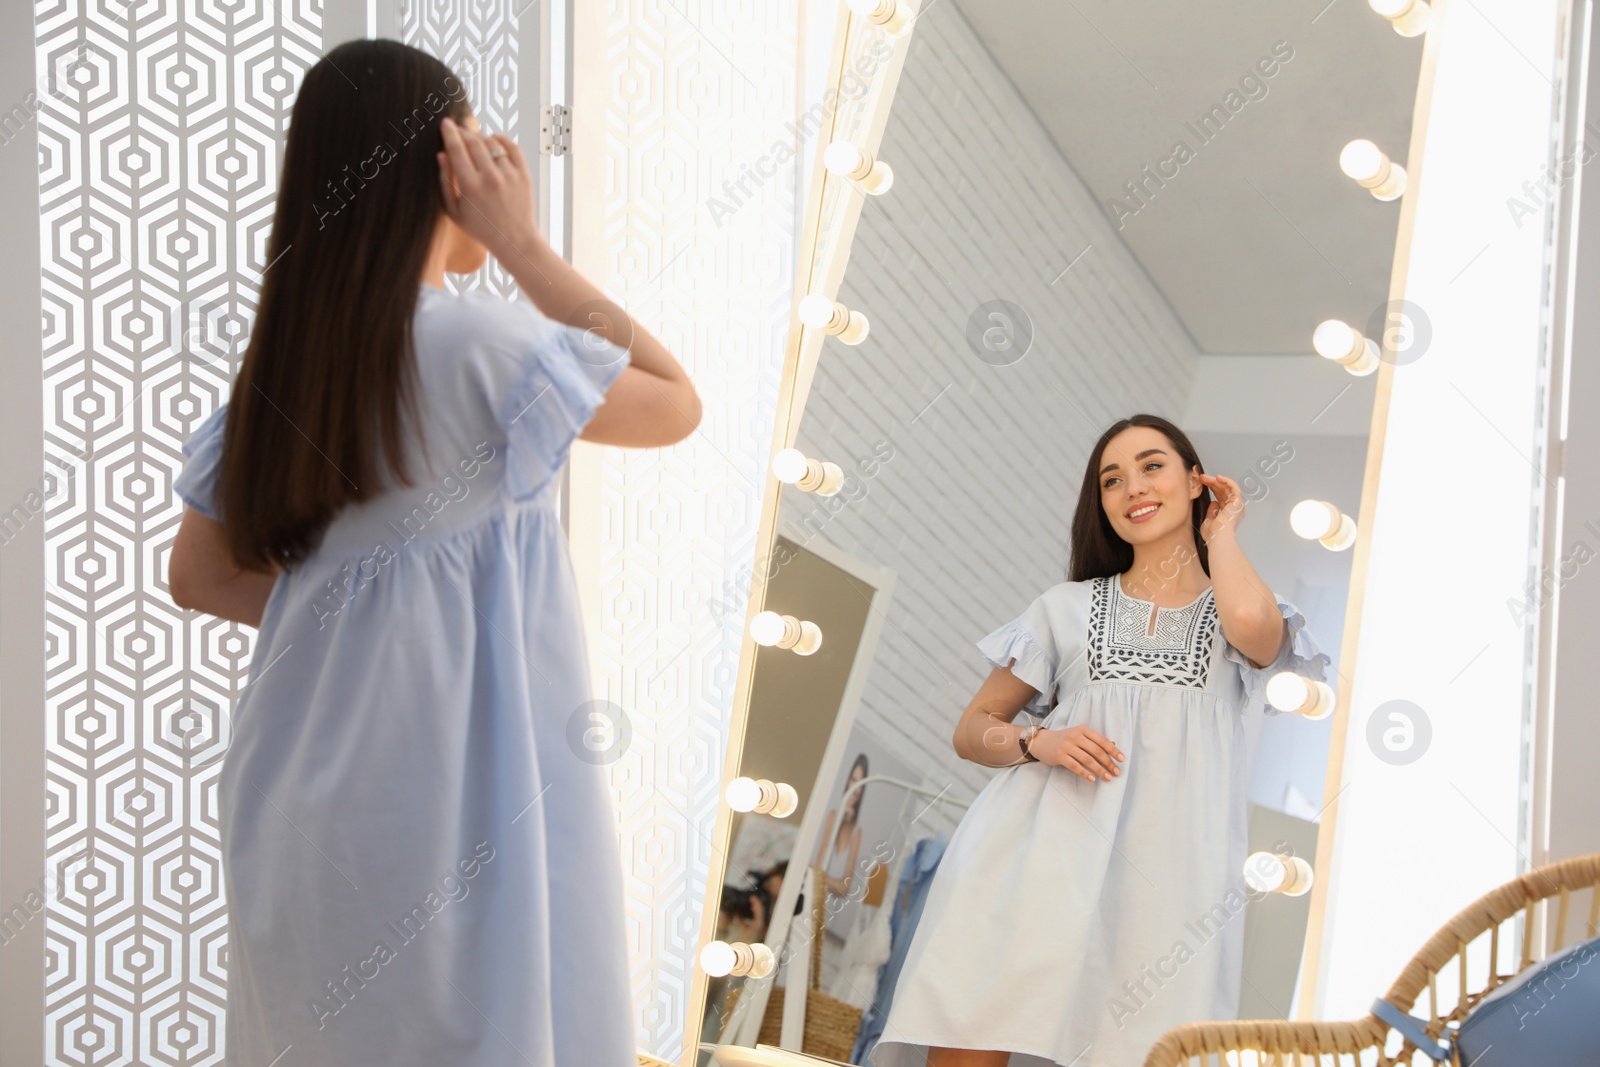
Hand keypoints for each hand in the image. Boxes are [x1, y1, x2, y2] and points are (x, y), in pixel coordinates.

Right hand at [436, 116, 540, 262]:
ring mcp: (509, 175)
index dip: (449, 132)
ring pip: (493, 142)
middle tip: (458, 129)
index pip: (457, 149)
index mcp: (470, 186)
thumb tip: (441, 154)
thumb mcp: (454, 211)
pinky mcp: (523, 175)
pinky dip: (502, 139)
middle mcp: (490, 178)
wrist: (514, 240)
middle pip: (474, 141)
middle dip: (464, 131)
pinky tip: (494, 139)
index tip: (445, 122)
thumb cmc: (481, 228)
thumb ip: (445, 182)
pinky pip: (513, 147)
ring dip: (481, 136)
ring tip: (474, 138)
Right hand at [1032, 725, 1123, 782]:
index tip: (1121, 759)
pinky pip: (1074, 766)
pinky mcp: (1059, 756)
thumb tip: (1113, 745)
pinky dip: (1084, 773)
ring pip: (1087, 759)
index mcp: (1082, 730)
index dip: (1113, 750)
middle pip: (1096, 750)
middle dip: (1108, 762)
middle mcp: (1075, 736)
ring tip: (1107, 777)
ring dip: (1099, 770)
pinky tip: (1092, 779)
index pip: (1101, 740)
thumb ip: (1094, 740)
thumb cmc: (1063, 739)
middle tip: (1116, 772)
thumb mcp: (1079, 735)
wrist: (1041, 742)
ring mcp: (1067, 746)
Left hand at [1197, 472, 1245, 543]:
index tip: (1201, 483)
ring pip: (1228, 487)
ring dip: (1216, 481)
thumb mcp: (1208, 521)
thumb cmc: (1213, 534)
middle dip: (1212, 483)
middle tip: (1201, 478)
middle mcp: (1234, 509)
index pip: (1221, 496)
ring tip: (1205, 477)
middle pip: (1224, 491)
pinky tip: (1218, 478)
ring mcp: (1237, 505)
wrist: (1218, 538)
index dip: (1212, 488)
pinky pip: (1234, 487)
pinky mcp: (1238, 502)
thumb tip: (1214, 502)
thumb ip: (1211, 512)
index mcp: (1228, 513)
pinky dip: (1227, 481)